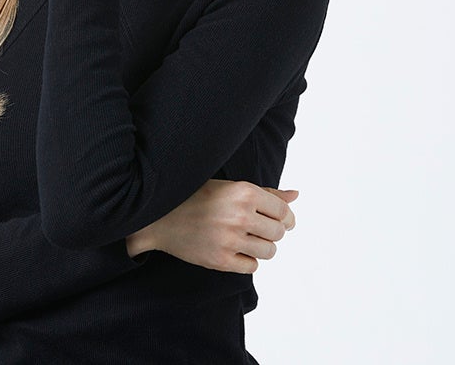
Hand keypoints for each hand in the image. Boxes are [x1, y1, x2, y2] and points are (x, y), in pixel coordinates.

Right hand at [125, 179, 298, 273]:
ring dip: (262, 247)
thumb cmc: (196, 197)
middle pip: (278, 233)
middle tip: (257, 229)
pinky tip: (235, 250)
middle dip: (272, 232)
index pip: (283, 211)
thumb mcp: (229, 187)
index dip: (285, 218)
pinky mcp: (221, 260)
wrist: (159, 217)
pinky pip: (252, 267)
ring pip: (269, 251)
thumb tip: (295, 196)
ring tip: (247, 240)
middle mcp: (240, 215)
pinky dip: (248, 260)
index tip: (280, 221)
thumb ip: (265, 193)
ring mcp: (230, 240)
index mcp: (244, 192)